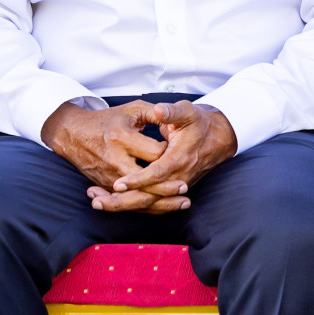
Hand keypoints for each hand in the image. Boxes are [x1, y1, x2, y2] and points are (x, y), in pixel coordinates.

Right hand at [41, 101, 170, 209]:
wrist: (74, 134)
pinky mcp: (107, 186)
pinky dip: (148, 207)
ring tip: (183, 202)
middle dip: (167, 186)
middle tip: (185, 186)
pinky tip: (164, 207)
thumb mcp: (131, 110)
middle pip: (146, 180)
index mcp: (122, 138)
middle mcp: (115, 160)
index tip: (180, 152)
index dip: (170, 153)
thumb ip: (155, 113)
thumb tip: (176, 118)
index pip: (153, 153)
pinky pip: (130, 201)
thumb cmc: (107, 120)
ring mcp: (110, 176)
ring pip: (139, 196)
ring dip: (162, 202)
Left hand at [89, 101, 236, 213]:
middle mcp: (177, 177)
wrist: (218, 138)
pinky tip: (108, 199)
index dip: (138, 180)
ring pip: (147, 203)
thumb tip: (159, 110)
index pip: (157, 174)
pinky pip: (149, 201)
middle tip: (96, 200)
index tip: (118, 183)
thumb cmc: (200, 123)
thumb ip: (172, 112)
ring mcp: (174, 186)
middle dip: (122, 201)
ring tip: (95, 201)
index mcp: (180, 158)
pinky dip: (129, 203)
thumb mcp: (189, 112)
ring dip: (121, 204)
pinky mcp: (170, 189)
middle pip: (149, 197)